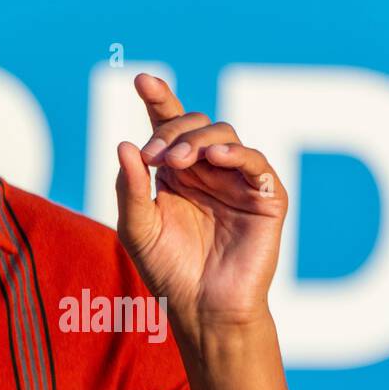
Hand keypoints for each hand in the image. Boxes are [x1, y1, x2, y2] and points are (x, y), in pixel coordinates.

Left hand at [114, 73, 287, 340]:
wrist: (201, 309)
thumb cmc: (167, 270)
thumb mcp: (136, 228)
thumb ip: (129, 188)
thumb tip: (123, 145)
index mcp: (175, 171)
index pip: (167, 125)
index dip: (159, 99)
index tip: (142, 79)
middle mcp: (207, 170)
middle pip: (195, 125)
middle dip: (172, 131)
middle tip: (155, 155)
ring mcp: (236, 181)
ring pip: (224, 135)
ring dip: (198, 140)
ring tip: (176, 161)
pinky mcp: (265, 198)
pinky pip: (256, 163)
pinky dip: (238, 154)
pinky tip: (217, 158)